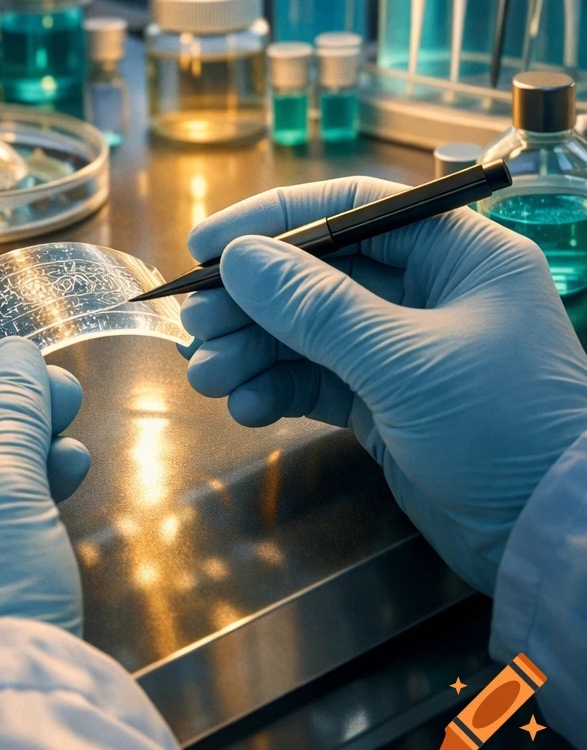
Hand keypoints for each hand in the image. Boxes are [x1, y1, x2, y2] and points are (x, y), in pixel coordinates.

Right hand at [182, 178, 586, 594]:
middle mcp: (432, 292)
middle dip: (255, 300)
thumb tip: (239, 260)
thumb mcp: (406, 362)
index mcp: (459, 253)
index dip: (274, 220)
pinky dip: (279, 388)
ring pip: (310, 331)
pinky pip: (319, 381)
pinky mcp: (390, 406)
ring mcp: (408, 351)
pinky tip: (246, 406)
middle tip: (197, 324)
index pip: (352, 208)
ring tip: (208, 376)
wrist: (552, 541)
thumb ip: (317, 308)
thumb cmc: (502, 428)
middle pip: (320, 273)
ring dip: (256, 349)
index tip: (208, 245)